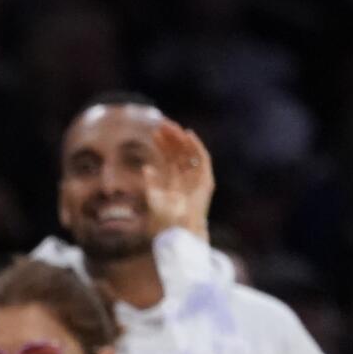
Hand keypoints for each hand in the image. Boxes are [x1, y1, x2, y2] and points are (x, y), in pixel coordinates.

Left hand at [151, 119, 212, 238]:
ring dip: (182, 139)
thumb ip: (152, 183)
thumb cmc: (165, 219)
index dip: (162, 145)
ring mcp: (197, 178)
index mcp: (173, 180)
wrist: (179, 230)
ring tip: (173, 127)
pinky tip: (189, 136)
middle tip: (162, 123)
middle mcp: (186, 177)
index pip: (168, 157)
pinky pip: (203, 159)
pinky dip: (197, 147)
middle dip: (172, 138)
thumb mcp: (153, 198)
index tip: (155, 132)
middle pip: (179, 152)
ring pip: (190, 153)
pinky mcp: (206, 180)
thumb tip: (146, 168)